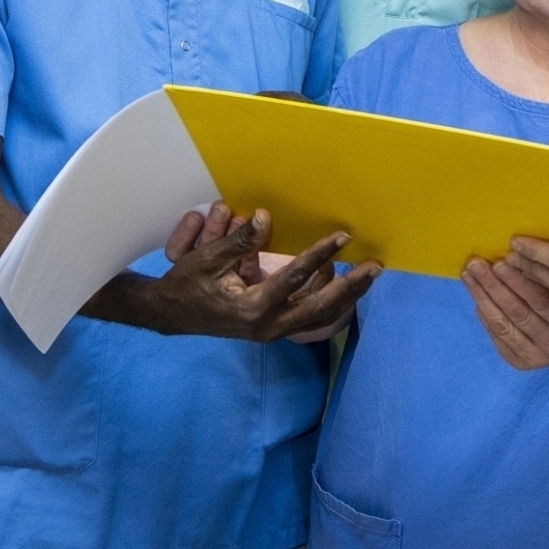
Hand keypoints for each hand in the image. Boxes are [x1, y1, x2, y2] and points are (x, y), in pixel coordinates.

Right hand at [151, 205, 379, 341]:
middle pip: (321, 308)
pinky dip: (327, 301)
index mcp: (252, 308)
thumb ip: (240, 240)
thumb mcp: (208, 259)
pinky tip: (338, 281)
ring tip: (367, 276)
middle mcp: (268, 326)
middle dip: (350, 287)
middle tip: (375, 267)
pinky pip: (309, 317)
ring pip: (320, 317)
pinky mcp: (273, 328)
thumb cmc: (189, 284)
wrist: (172, 314)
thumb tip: (267, 218)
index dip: (320, 255)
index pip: (295, 278)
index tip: (342, 237)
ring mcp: (273, 331)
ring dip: (345, 297)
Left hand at [463, 256, 548, 369]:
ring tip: (468, 275)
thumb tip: (515, 256)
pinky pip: (497, 335)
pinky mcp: (520, 362)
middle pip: (516, 311)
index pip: (540, 299)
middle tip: (476, 263)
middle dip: (493, 285)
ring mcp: (535, 356)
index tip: (502, 258)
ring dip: (481, 297)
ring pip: (502, 324)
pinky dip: (485, 314)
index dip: (518, 279)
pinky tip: (477, 296)